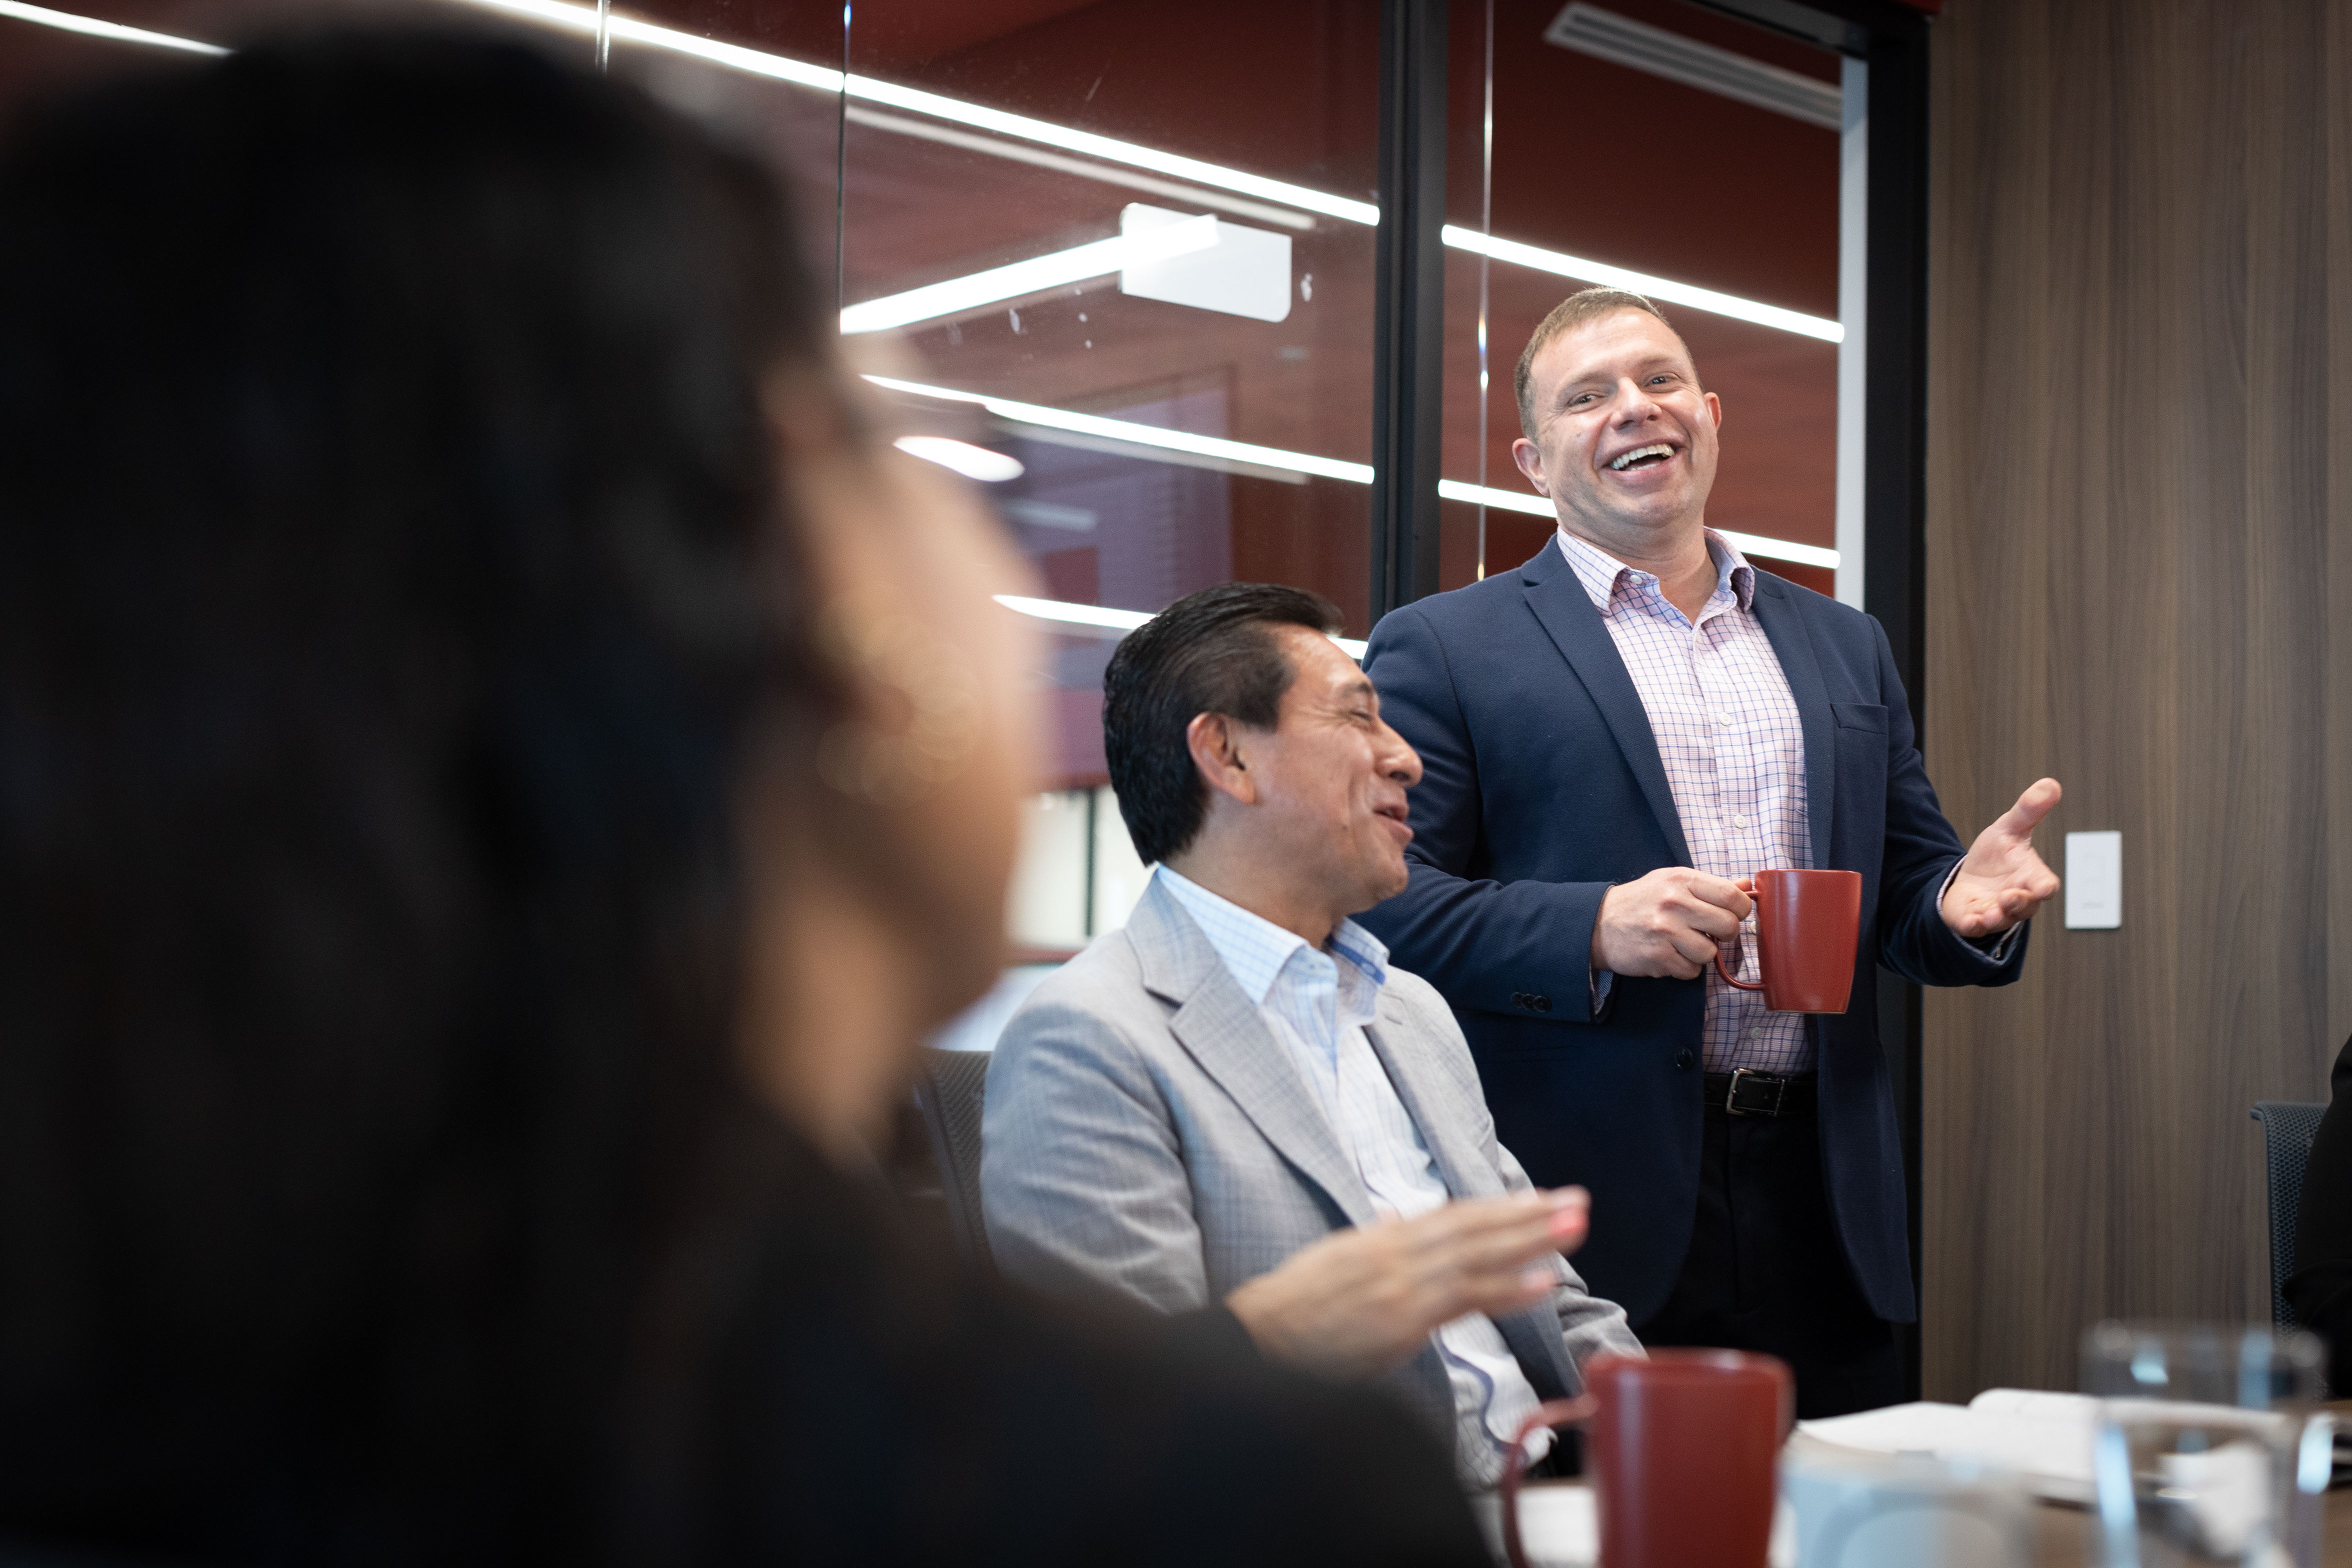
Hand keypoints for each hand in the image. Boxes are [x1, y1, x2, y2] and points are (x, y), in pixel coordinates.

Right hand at [1223, 1188, 1589, 1381]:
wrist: (1256, 1338)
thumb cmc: (1291, 1309)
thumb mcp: (1335, 1259)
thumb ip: (1375, 1242)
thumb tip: (1401, 1221)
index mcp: (1381, 1240)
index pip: (1452, 1217)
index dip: (1498, 1208)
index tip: (1538, 1200)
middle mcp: (1395, 1252)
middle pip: (1473, 1227)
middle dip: (1528, 1215)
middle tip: (1577, 1203)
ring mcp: (1400, 1283)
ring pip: (1476, 1254)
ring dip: (1530, 1240)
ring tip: (1573, 1230)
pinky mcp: (1401, 1318)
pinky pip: (1463, 1298)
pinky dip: (1506, 1288)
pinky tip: (1541, 1281)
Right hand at [1591, 867, 1753, 978]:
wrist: (1599, 923)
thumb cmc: (1642, 902)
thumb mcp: (1672, 882)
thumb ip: (1710, 886)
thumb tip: (1747, 886)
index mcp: (1682, 880)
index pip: (1732, 896)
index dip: (1741, 909)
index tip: (1732, 914)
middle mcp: (1674, 903)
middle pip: (1728, 926)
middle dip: (1725, 934)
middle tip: (1710, 932)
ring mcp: (1665, 931)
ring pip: (1710, 953)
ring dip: (1701, 953)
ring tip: (1683, 944)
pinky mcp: (1658, 957)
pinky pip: (1691, 971)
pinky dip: (1685, 968)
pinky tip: (1670, 955)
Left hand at [1941, 777, 2063, 938]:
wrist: (1970, 877)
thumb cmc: (1996, 856)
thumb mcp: (2008, 828)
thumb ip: (2028, 810)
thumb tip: (2051, 784)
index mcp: (2030, 877)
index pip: (2045, 885)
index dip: (2045, 887)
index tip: (2044, 888)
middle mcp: (2017, 898)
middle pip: (2026, 907)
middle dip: (2019, 902)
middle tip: (2009, 896)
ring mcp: (1996, 913)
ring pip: (2003, 921)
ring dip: (1997, 916)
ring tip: (1990, 910)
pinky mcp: (1974, 920)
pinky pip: (1976, 928)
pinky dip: (1974, 925)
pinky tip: (1971, 919)